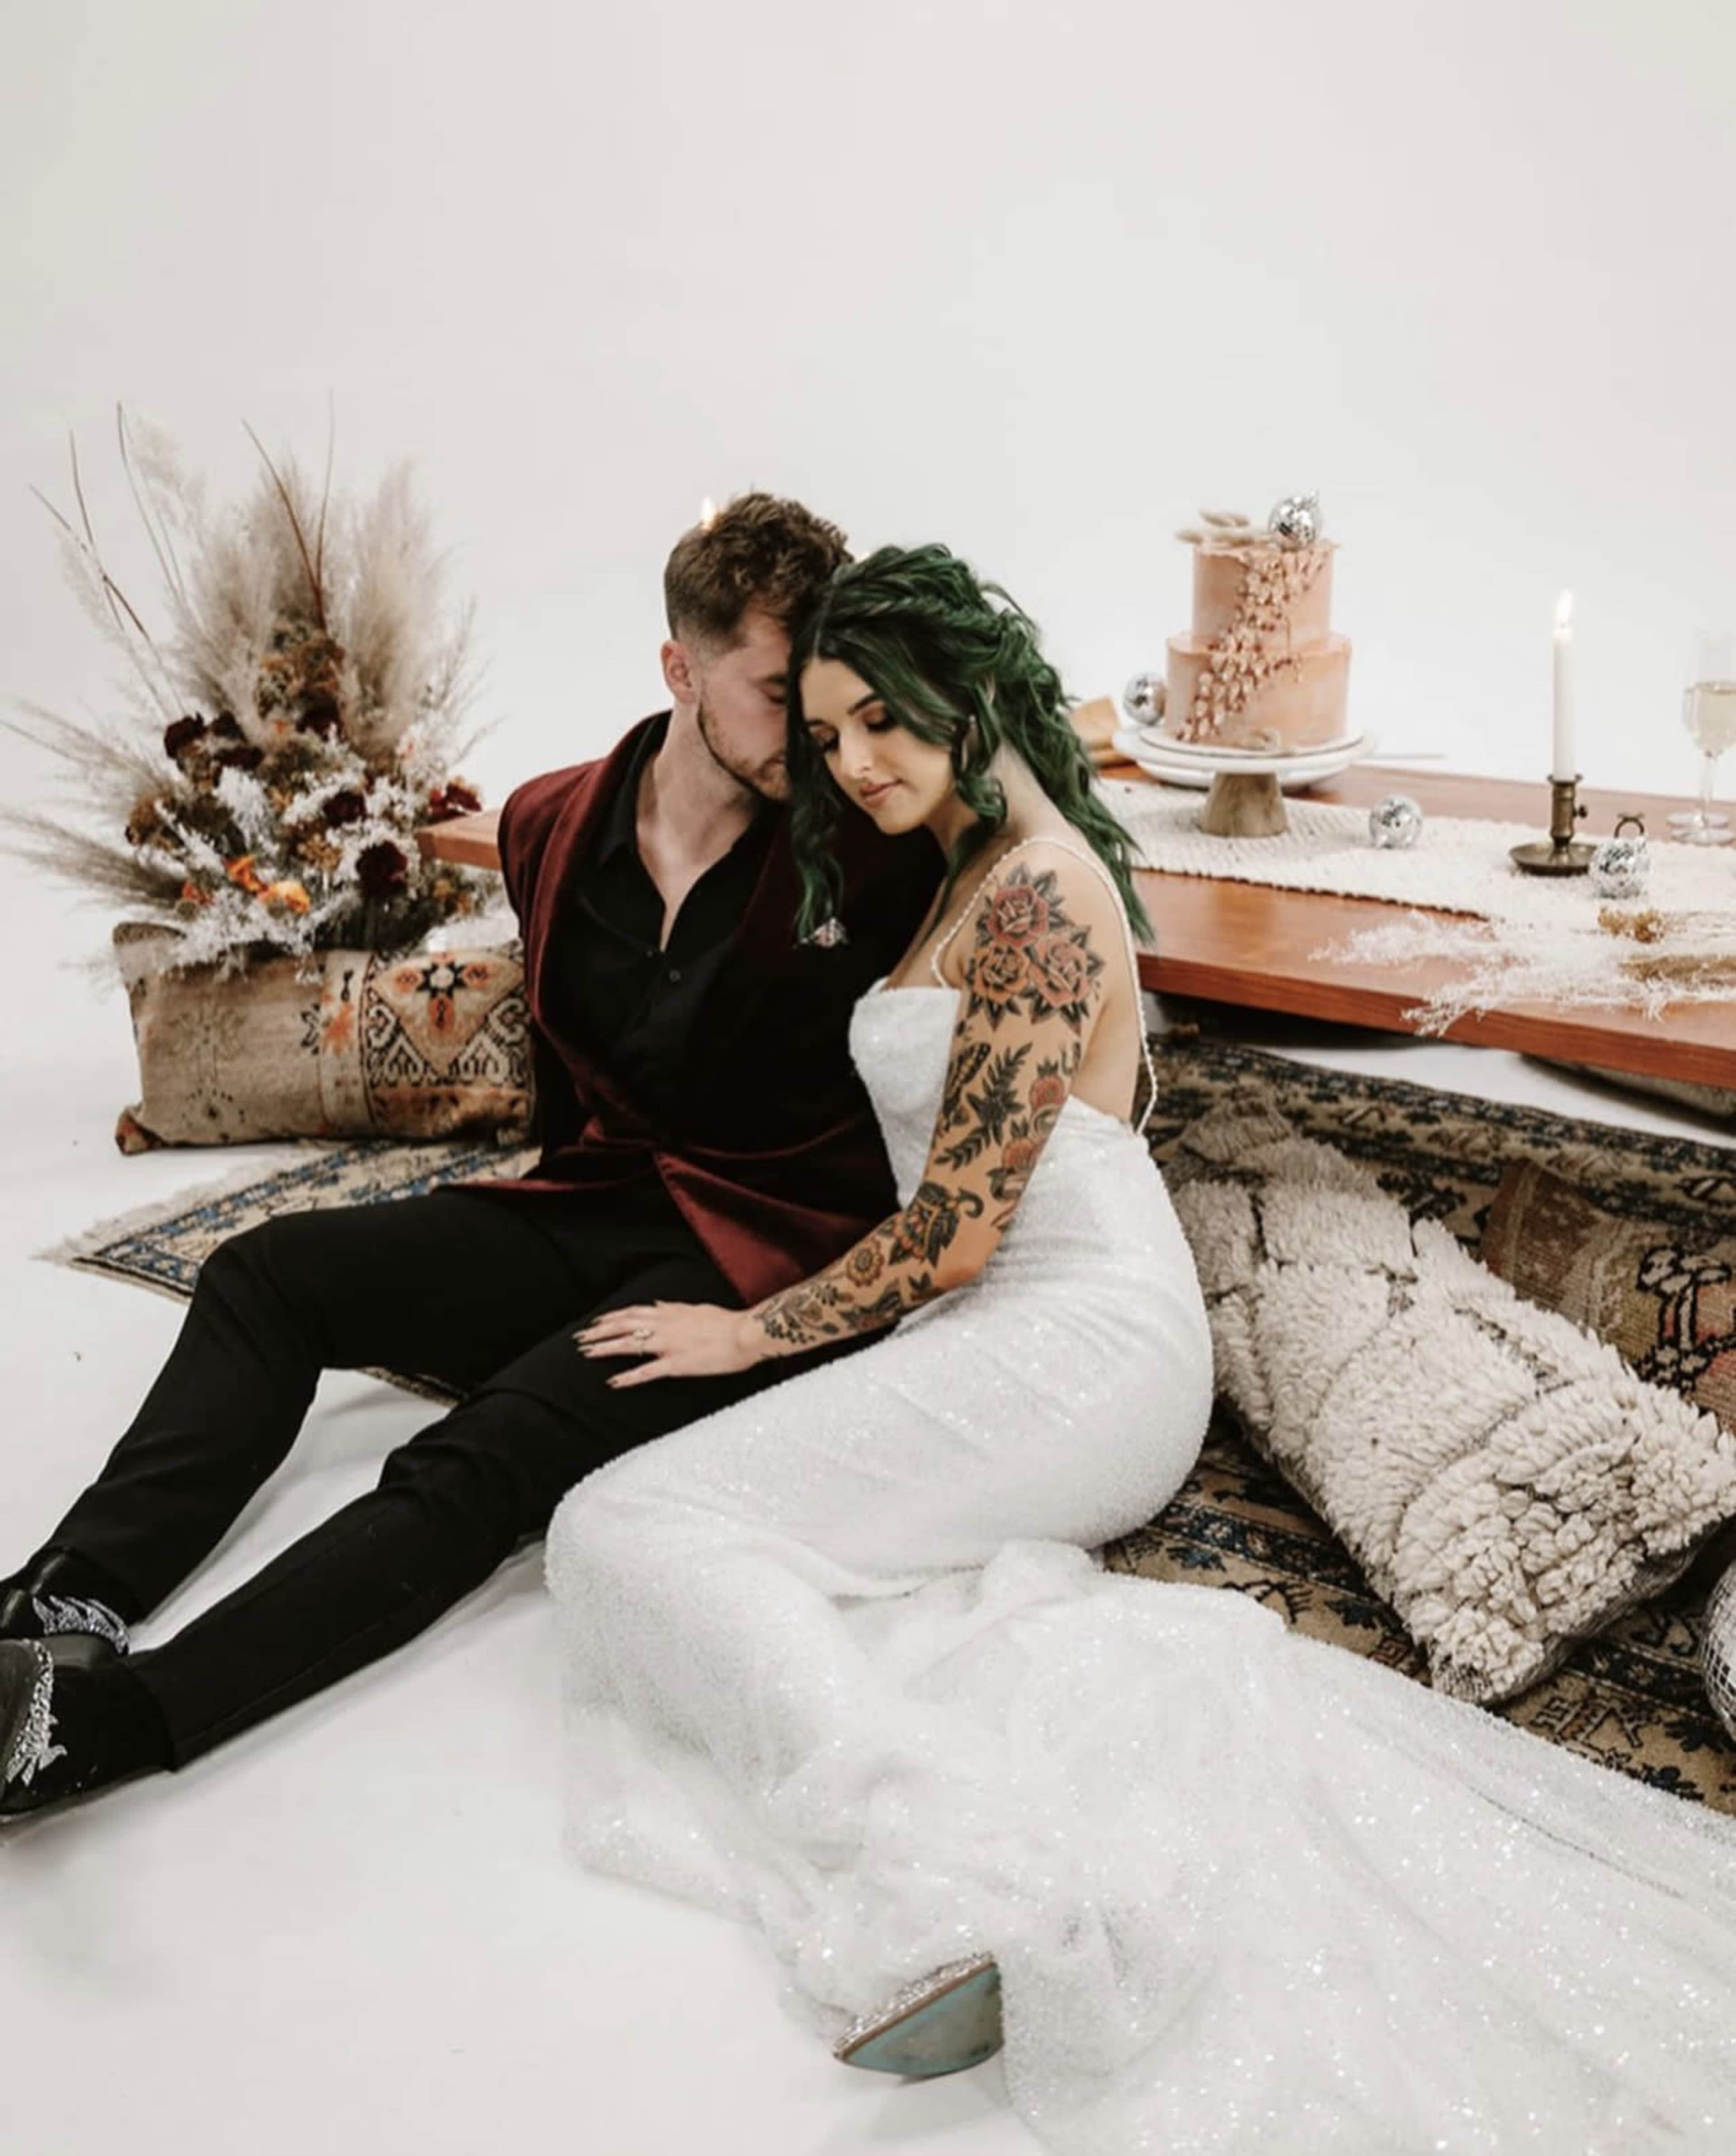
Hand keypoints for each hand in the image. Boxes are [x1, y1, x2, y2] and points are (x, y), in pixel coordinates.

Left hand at [575, 1301, 760, 1387]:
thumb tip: (656, 1305)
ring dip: (605, 1349)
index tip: (596, 1321)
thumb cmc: (726, 1322)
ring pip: (628, 1345)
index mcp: (669, 1313)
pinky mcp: (676, 1365)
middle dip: (599, 1332)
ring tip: (587, 1353)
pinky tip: (612, 1382)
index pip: (632, 1312)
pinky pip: (646, 1372)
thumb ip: (673, 1309)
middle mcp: (663, 1326)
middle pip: (623, 1326)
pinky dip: (627, 1377)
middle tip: (580, 1337)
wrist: (745, 1333)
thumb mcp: (696, 1308)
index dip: (612, 1317)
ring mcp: (668, 1345)